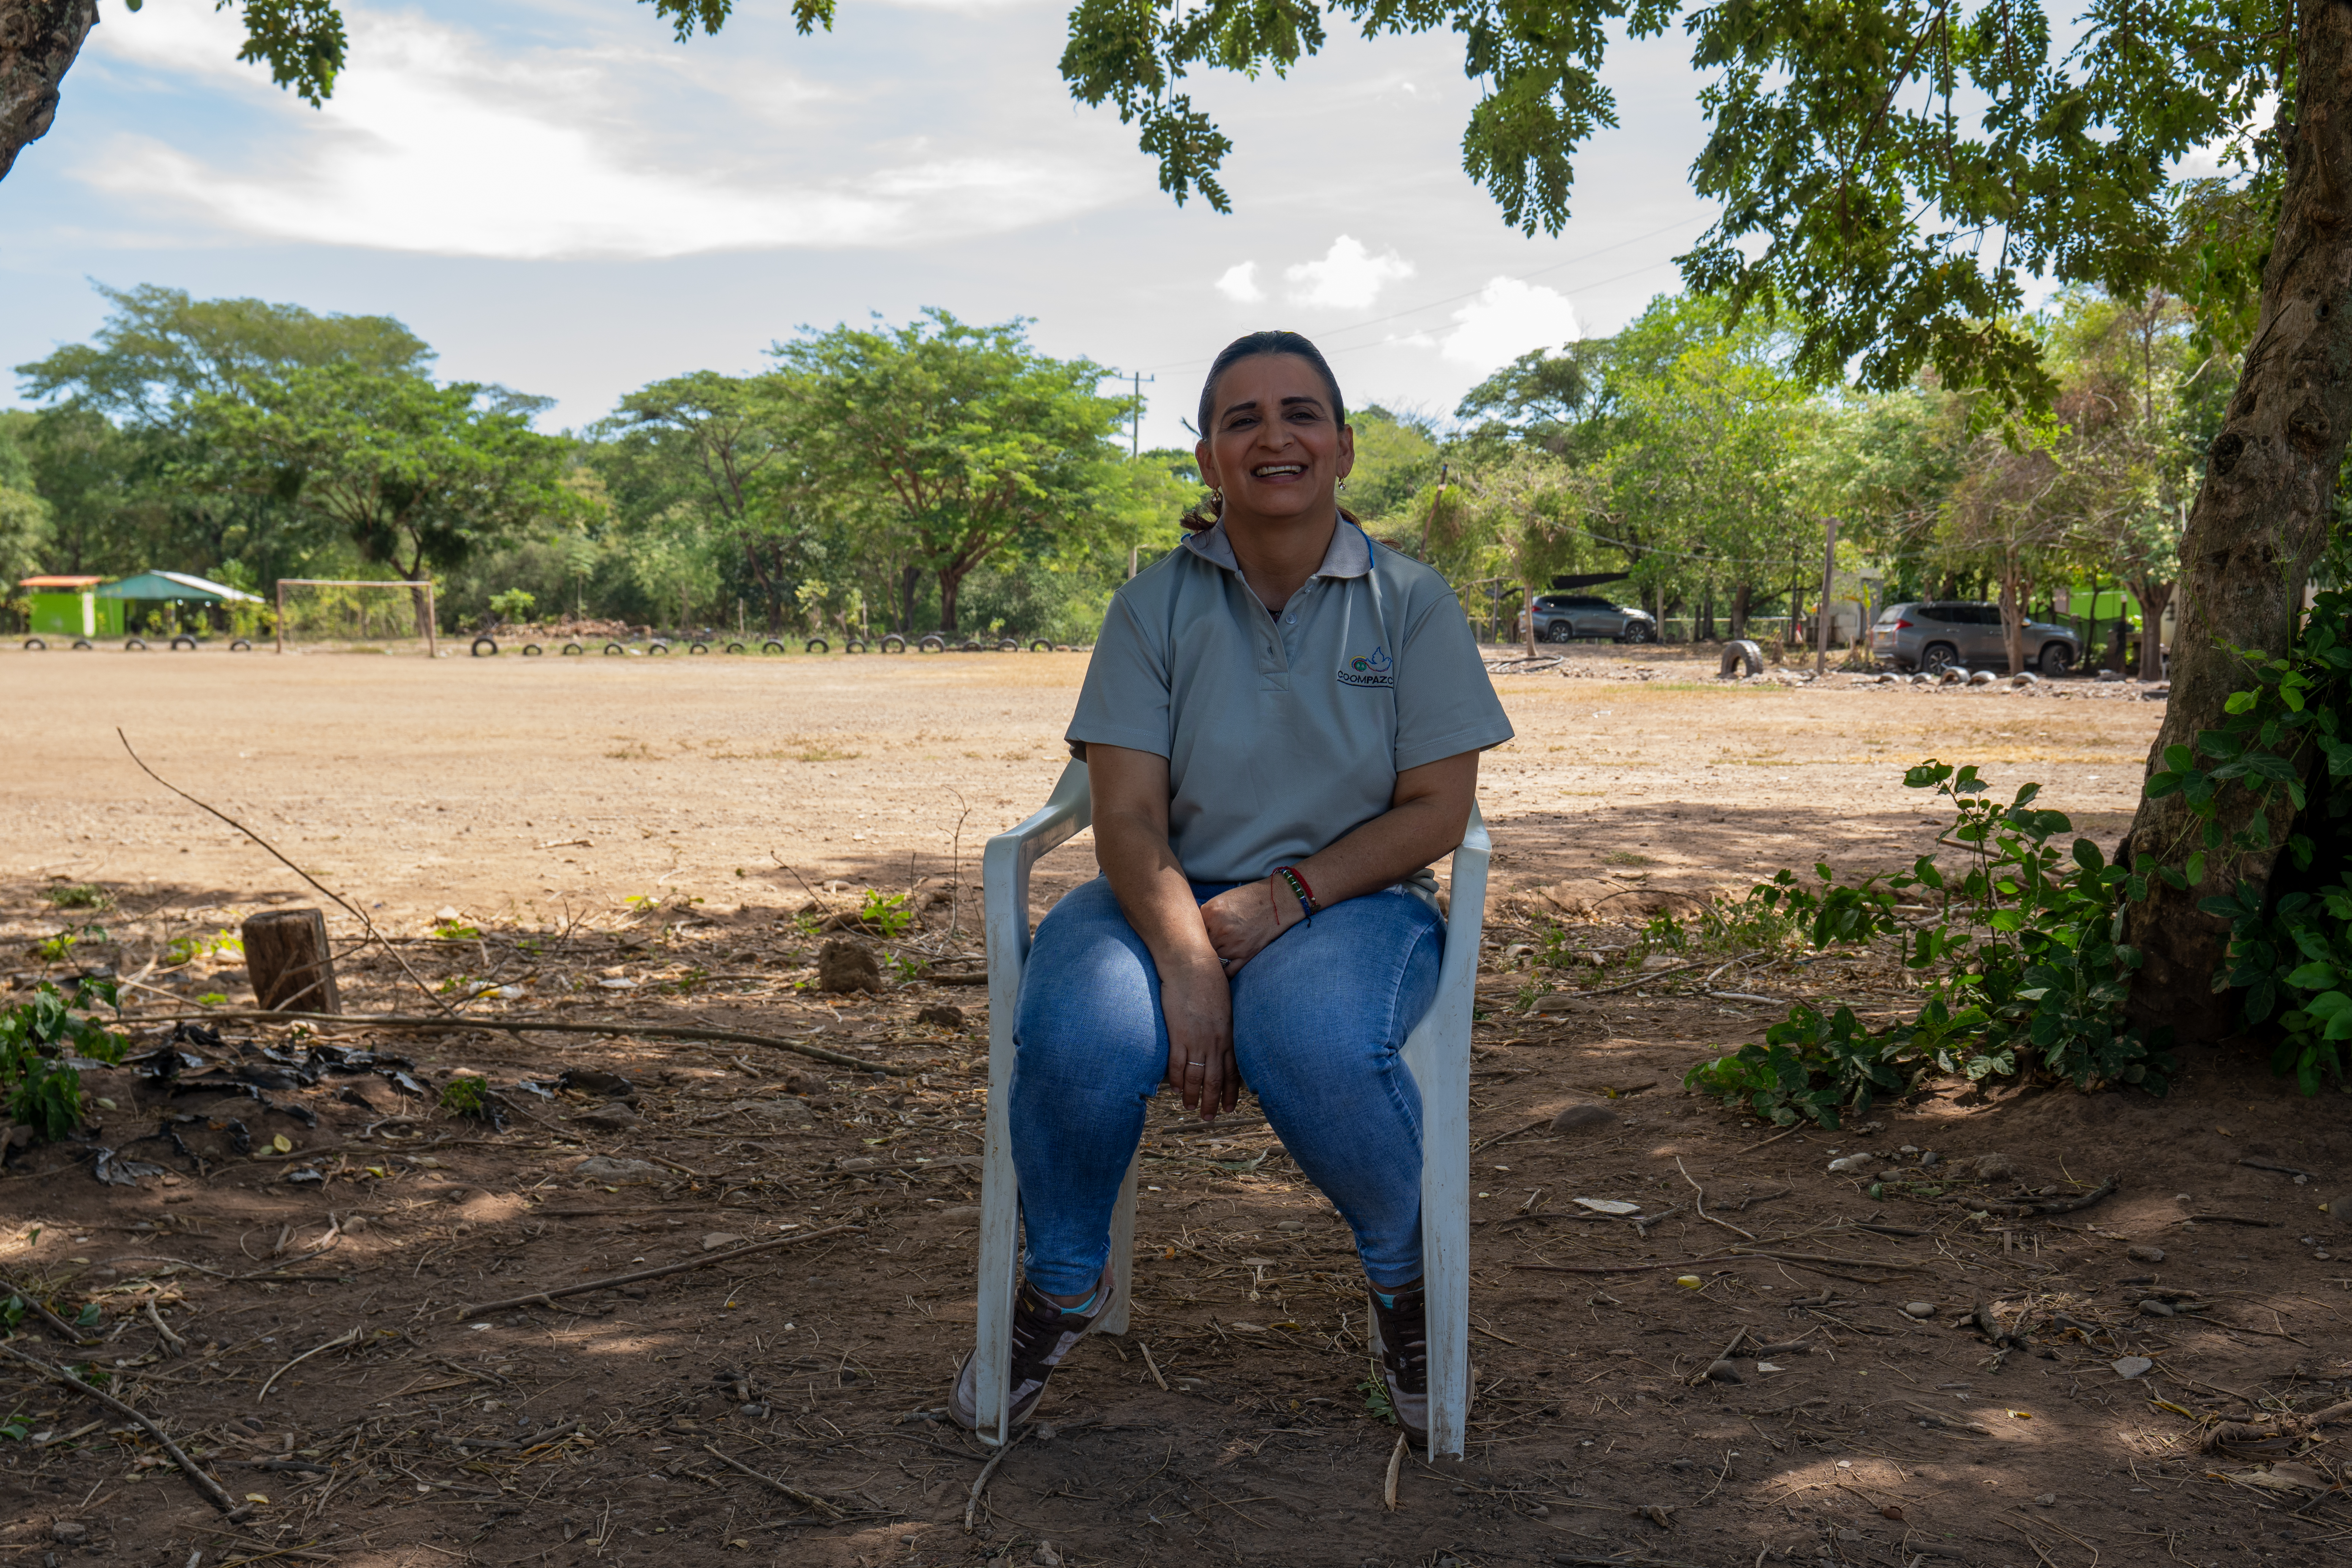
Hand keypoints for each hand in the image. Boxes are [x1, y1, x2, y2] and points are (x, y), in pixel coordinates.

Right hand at [1158, 956, 1237, 1119]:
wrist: (1191, 966)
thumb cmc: (1209, 979)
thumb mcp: (1225, 1004)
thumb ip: (1224, 1024)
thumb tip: (1223, 1035)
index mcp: (1228, 1034)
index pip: (1232, 1071)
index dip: (1230, 1091)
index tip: (1230, 1106)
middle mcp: (1215, 1042)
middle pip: (1215, 1080)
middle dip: (1213, 1101)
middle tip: (1211, 1117)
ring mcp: (1196, 1040)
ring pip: (1196, 1077)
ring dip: (1194, 1096)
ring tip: (1191, 1109)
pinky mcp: (1178, 1035)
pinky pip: (1177, 1065)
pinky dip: (1177, 1080)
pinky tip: (1176, 1090)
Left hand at [1199, 877, 1299, 975]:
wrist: (1278, 900)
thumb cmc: (1250, 898)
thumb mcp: (1221, 900)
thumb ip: (1206, 916)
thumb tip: (1194, 931)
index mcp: (1210, 913)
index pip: (1191, 931)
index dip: (1190, 935)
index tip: (1190, 939)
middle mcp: (1219, 930)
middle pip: (1199, 946)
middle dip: (1199, 949)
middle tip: (1197, 952)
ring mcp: (1232, 944)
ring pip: (1211, 960)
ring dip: (1210, 960)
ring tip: (1207, 960)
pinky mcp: (1245, 955)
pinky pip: (1227, 972)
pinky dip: (1222, 974)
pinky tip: (1218, 972)